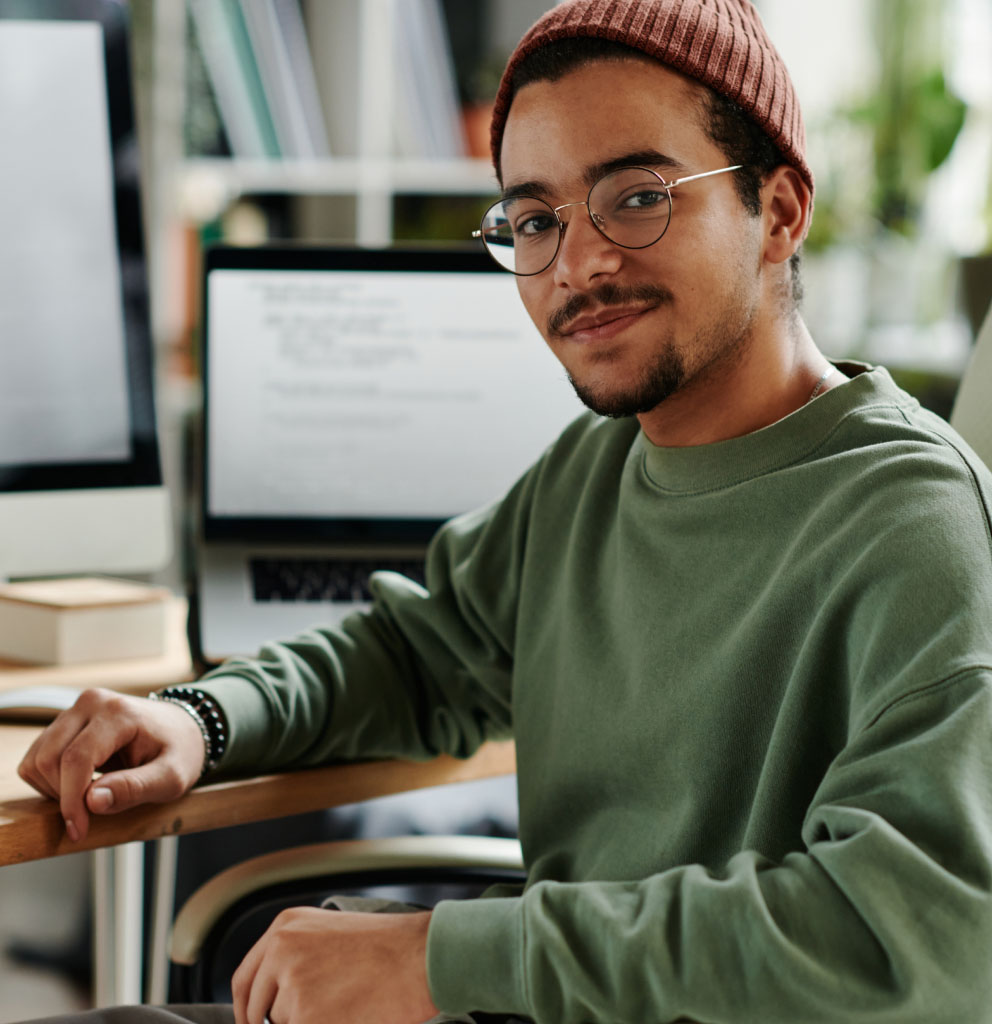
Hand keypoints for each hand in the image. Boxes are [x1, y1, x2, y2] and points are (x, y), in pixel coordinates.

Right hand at [17, 687, 205, 841]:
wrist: (183, 728)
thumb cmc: (180, 751)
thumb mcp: (172, 777)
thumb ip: (135, 788)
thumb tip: (92, 801)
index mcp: (119, 713)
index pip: (77, 759)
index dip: (71, 800)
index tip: (79, 830)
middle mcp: (91, 703)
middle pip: (49, 759)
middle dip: (63, 796)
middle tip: (90, 814)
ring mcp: (75, 710)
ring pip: (37, 759)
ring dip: (53, 789)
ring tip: (90, 796)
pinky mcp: (66, 722)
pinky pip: (37, 757)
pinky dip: (49, 780)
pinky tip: (80, 785)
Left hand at [232, 907, 438, 1023]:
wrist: (420, 956)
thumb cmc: (387, 945)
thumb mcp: (329, 931)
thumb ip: (294, 954)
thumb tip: (275, 994)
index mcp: (285, 927)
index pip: (244, 979)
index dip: (246, 1008)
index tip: (253, 1022)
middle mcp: (281, 951)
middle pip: (257, 1008)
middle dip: (276, 1021)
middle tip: (310, 1015)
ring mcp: (292, 985)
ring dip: (307, 1021)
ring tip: (345, 1003)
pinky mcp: (307, 1017)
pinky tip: (349, 1013)